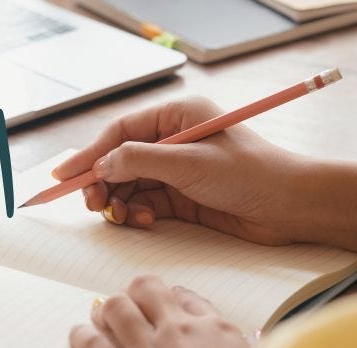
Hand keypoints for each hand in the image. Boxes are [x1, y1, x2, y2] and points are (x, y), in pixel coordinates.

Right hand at [52, 96, 313, 244]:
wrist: (290, 207)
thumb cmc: (251, 174)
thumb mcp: (189, 163)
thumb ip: (140, 160)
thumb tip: (103, 164)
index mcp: (178, 116)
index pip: (121, 132)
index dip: (90, 154)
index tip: (66, 176)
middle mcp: (176, 140)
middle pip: (121, 160)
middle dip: (104, 183)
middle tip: (94, 204)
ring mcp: (179, 170)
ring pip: (131, 185)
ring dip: (120, 202)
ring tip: (121, 217)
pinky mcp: (185, 197)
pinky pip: (148, 203)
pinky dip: (139, 213)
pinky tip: (145, 221)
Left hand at [69, 275, 249, 347]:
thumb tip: (248, 341)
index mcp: (213, 329)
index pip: (184, 297)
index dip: (170, 296)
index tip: (165, 301)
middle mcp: (176, 331)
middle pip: (146, 289)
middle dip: (135, 292)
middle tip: (130, 302)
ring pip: (116, 308)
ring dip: (107, 309)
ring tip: (102, 315)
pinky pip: (93, 344)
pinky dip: (82, 337)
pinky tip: (80, 335)